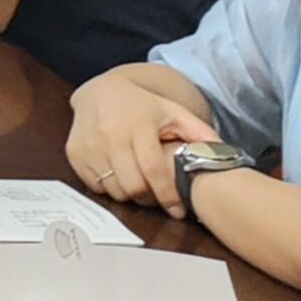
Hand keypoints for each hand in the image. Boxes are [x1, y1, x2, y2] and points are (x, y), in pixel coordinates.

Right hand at [66, 78, 217, 211]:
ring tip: (139, 185)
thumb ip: (199, 132)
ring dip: (130, 194)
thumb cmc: (141, 105)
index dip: (167, 194)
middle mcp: (111, 134)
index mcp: (139, 124)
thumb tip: (225, 153)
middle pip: (133, 185)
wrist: (100, 90)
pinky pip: (95, 185)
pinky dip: (109, 187)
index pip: (154, 170)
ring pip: (114, 188)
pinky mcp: (75, 152)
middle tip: (157, 197)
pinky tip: (118, 176)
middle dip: (149, 198)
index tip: (177, 210)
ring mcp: (90, 144)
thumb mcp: (172, 112)